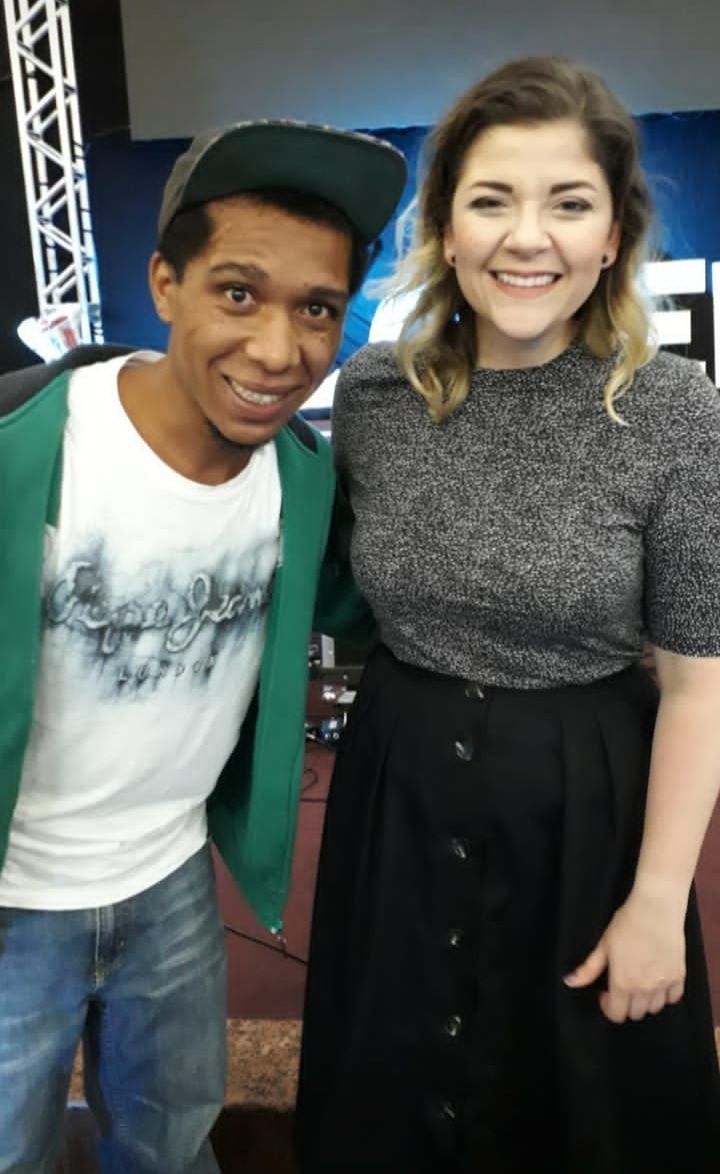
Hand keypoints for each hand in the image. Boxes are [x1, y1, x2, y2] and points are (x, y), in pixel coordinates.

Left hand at [563, 889, 685, 1022]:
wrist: (656, 908)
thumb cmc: (627, 923)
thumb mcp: (603, 944)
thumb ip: (588, 969)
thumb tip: (570, 982)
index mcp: (623, 983)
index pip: (616, 1015)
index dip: (608, 1007)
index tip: (606, 993)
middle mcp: (644, 989)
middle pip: (636, 1014)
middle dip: (626, 1003)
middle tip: (624, 985)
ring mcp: (664, 984)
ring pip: (654, 1008)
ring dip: (646, 1000)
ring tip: (641, 982)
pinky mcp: (679, 976)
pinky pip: (673, 998)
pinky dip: (666, 994)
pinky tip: (658, 979)